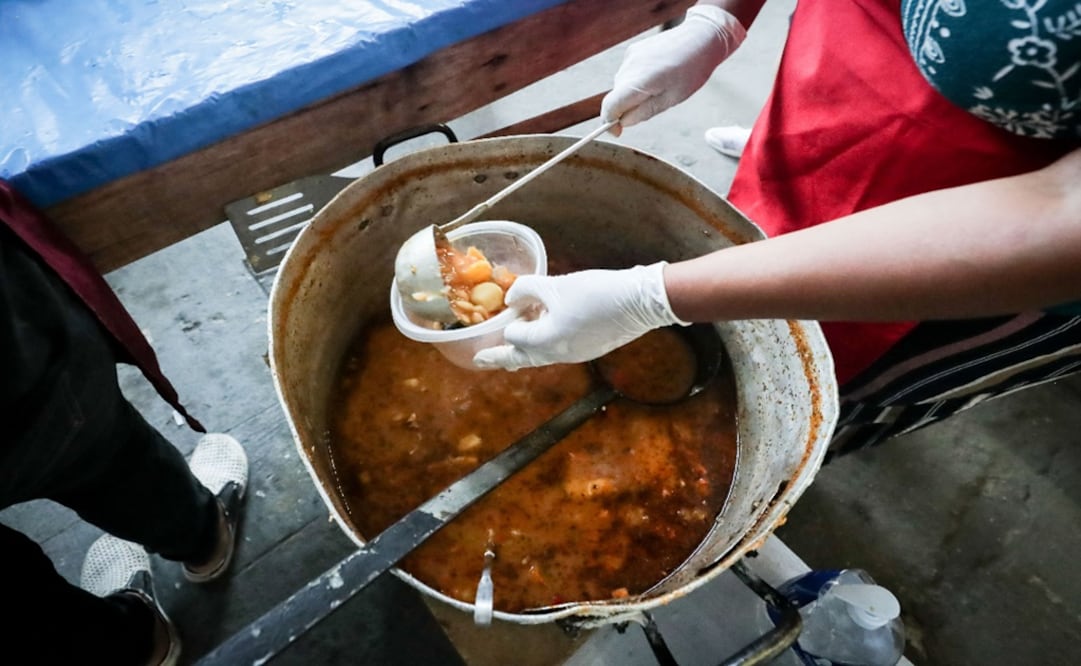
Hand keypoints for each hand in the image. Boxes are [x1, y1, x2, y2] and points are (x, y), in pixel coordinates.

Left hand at [473, 262, 688, 370]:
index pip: (513, 336)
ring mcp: (573, 355)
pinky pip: (556, 352)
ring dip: (523, 352)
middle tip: (480, 361)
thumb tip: (511, 298)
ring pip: (539, 358)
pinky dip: (543, 346)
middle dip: (500, 358)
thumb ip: (526, 290)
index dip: (508, 319)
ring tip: (507, 356)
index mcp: (545, 341)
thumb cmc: (595, 292)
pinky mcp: (588, 350)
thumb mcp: (555, 284)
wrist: (639, 302)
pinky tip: (544, 335)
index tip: (506, 306)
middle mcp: (557, 355)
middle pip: (521, 359)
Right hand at [601, 5, 746, 134]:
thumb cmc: (691, 70)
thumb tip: (624, 122)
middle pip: (615, 97)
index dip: (610, 122)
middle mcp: (629, 67)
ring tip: (659, 87)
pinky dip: (635, 81)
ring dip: (632, 94)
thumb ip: (644, 112)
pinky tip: (656, 75)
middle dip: (626, 108)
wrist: (699, 38)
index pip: (610, 106)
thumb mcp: (671, 99)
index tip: (618, 132)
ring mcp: (629, 56)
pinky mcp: (632, 50)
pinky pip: (627, 73)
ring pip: (621, 86)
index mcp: (640, 81)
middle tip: (652, 106)